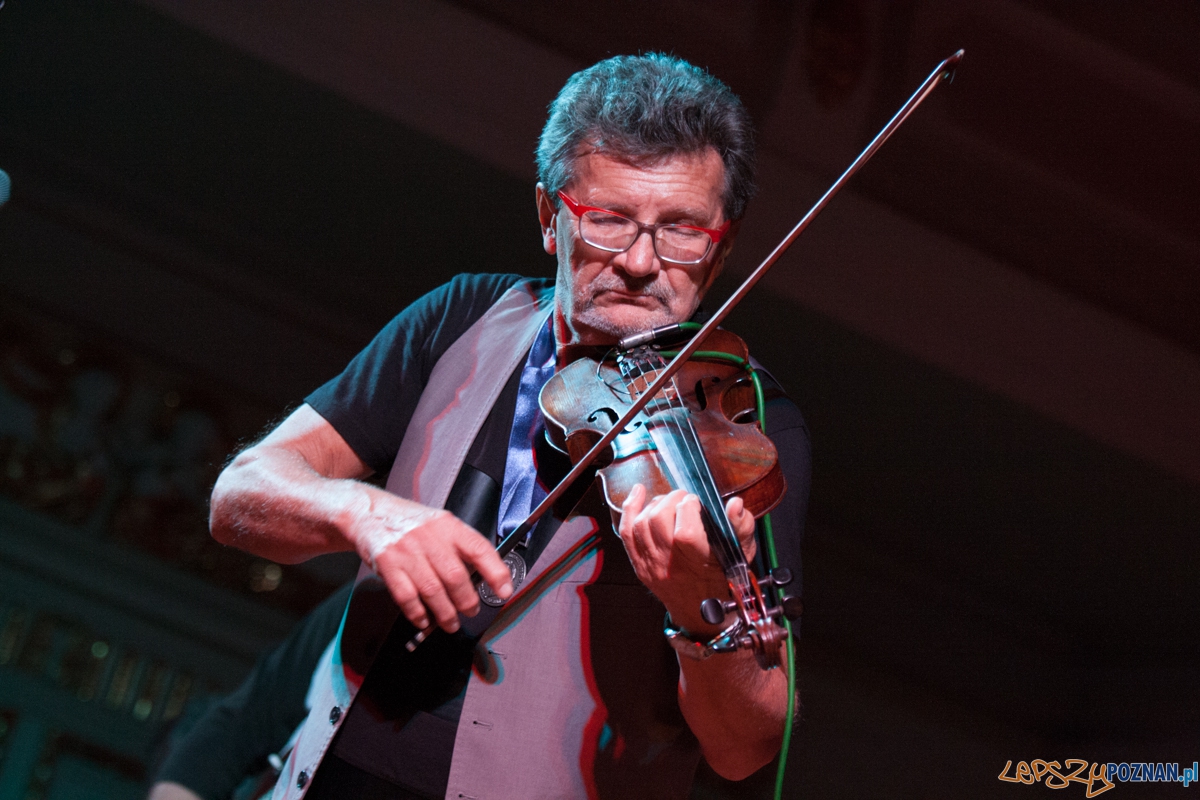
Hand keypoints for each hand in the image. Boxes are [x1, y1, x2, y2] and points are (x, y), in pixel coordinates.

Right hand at [350, 494, 512, 632]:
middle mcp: (430, 537)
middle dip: (467, 601)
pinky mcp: (387, 564)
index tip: (504, 591)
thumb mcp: (440, 524)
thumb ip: (460, 547)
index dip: (496, 572)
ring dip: (445, 613)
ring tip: (450, 622)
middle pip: (456, 576)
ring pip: (432, 590)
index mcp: (449, 526)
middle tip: (470, 611)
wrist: (369, 512)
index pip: (479, 549)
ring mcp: (407, 550)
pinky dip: (417, 613)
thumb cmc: (410, 522)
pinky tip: (423, 619)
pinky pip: (406, 596)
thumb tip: (485, 577)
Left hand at [617, 485, 755, 632]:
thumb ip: (742, 527)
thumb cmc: (722, 578)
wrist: (699, 611)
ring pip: (642, 523)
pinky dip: (630, 509)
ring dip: (655, 504)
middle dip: (672, 500)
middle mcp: (670, 566)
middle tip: (685, 498)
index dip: (689, 508)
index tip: (697, 502)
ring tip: (670, 502)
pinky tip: (638, 492)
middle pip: (659, 521)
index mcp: (698, 564)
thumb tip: (735, 504)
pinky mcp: (639, 564)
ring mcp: (651, 566)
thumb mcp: (741, 554)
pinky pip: (626, 533)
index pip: (685, 532)